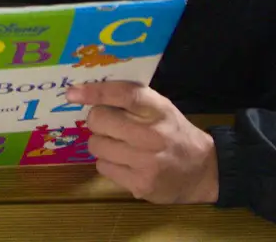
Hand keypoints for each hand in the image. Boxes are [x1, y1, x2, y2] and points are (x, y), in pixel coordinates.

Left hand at [69, 81, 218, 203]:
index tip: (73, 93)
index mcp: (158, 109)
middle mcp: (152, 134)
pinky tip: (126, 163)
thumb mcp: (160, 108)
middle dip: (98, 121)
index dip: (95, 91)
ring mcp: (146, 162)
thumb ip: (130, 100)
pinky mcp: (140, 185)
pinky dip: (108, 164)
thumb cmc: (174, 133)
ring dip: (102, 144)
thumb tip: (85, 93)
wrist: (203, 170)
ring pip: (96, 145)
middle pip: (99, 120)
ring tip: (120, 146)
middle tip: (109, 126)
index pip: (123, 94)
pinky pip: (103, 168)